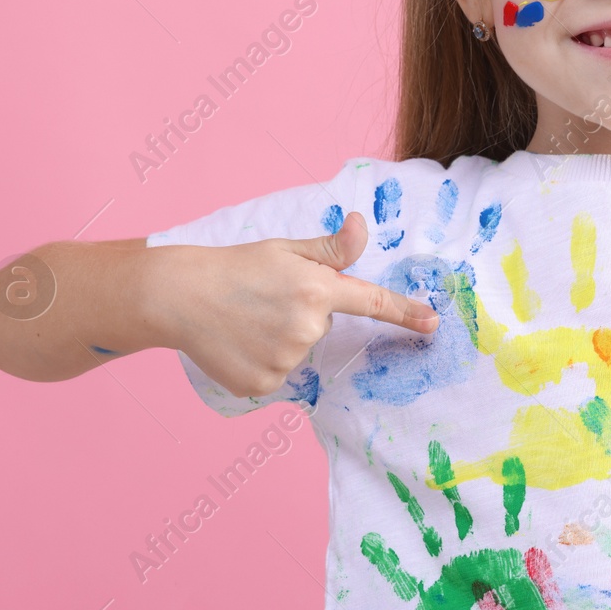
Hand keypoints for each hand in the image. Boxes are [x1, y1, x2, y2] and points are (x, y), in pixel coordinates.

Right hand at [161, 213, 438, 397]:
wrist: (178, 296)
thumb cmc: (234, 266)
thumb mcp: (285, 249)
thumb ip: (331, 248)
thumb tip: (362, 225)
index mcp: (317, 289)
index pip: (372, 302)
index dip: (405, 312)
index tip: (433, 323)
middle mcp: (307, 328)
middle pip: (324, 327)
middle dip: (304, 314)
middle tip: (266, 300)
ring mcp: (285, 360)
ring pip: (301, 351)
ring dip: (282, 338)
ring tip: (248, 319)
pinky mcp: (264, 385)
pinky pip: (279, 374)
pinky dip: (263, 360)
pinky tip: (239, 342)